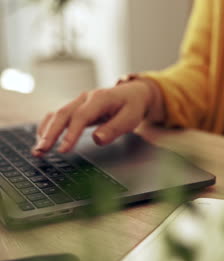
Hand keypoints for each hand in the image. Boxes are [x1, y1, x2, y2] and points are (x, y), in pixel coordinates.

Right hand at [32, 79, 162, 155]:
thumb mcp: (131, 118)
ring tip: (38, 150)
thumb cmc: (132, 106)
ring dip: (46, 132)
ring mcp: (79, 102)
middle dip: (50, 134)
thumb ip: (114, 128)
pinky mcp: (76, 108)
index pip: (81, 116)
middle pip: (63, 114)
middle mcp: (85, 98)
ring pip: (57, 115)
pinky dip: (48, 127)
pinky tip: (43, 140)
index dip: (70, 134)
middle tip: (41, 151)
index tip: (63, 150)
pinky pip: (58, 116)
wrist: (133, 93)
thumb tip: (97, 139)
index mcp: (100, 98)